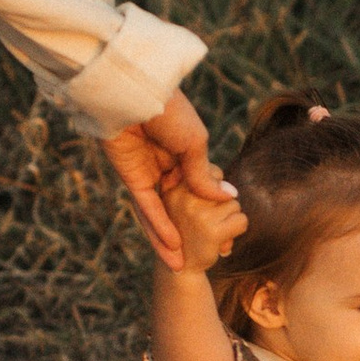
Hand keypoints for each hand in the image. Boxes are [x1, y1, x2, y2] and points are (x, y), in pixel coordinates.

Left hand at [102, 86, 235, 270]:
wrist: (135, 94)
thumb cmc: (171, 111)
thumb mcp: (196, 144)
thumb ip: (205, 176)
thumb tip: (229, 198)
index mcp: (185, 150)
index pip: (199, 187)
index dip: (211, 211)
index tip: (225, 233)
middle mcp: (166, 164)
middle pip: (180, 205)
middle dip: (191, 231)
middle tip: (206, 257)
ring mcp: (147, 172)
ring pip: (162, 212)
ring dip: (169, 240)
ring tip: (182, 266)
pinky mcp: (130, 178)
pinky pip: (147, 207)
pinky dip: (159, 227)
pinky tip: (172, 246)